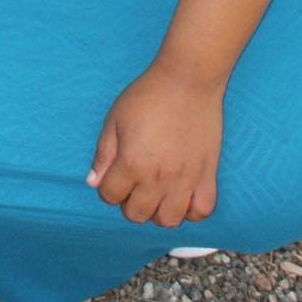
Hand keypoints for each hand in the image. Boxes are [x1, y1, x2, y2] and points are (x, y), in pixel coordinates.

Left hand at [86, 62, 222, 227]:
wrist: (187, 80)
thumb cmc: (147, 95)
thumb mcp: (115, 119)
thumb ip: (103, 154)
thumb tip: (93, 183)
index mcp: (131, 162)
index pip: (109, 196)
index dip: (107, 187)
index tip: (114, 175)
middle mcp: (157, 177)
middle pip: (137, 214)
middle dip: (128, 203)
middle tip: (133, 184)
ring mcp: (185, 179)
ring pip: (168, 220)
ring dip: (157, 212)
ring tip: (156, 193)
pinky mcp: (208, 175)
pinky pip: (202, 211)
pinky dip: (192, 212)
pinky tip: (182, 197)